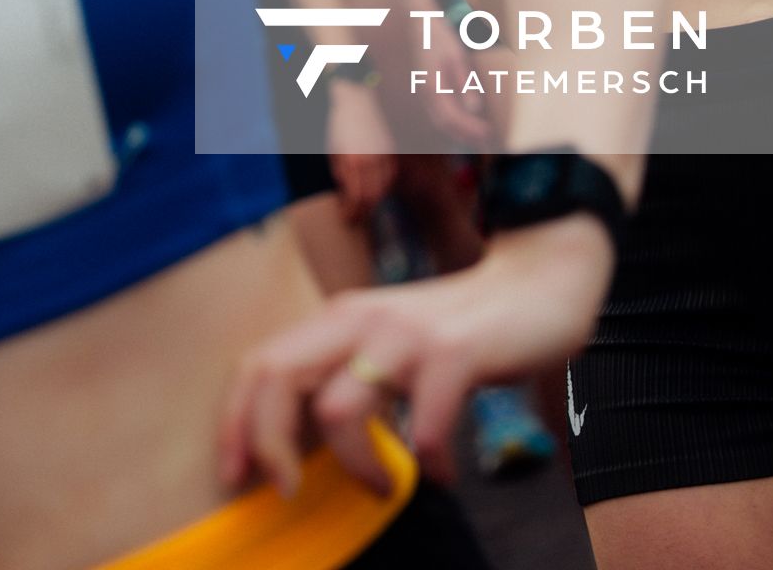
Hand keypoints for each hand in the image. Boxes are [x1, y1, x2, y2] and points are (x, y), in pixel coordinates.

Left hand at [218, 211, 614, 494]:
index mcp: (339, 318)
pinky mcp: (455, 354)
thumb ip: (346, 376)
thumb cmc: (457, 331)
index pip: (260, 362)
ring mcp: (408, 335)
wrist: (536, 284)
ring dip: (356, 467)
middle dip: (269, 444)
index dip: (236, 422)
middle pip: (279, 375)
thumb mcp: (388, 344)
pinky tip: (443, 473)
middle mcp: (363, 318)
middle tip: (290, 489)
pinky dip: (429, 465)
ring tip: (385, 487)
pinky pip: (423, 428)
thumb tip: (297, 447)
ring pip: (340, 409)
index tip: (237, 476)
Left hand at [325, 81, 396, 222]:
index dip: (350, 212)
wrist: (356, 100)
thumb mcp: (333, 151)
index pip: (354, 198)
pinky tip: (378, 193)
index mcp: (352, 161)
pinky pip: (390, 176)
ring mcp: (382, 155)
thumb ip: (341, 174)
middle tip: (354, 220)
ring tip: (365, 211)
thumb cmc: (339, 126)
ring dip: (374, 204)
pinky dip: (384, 188)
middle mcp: (370, 160)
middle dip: (362, 213)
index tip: (345, 218)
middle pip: (370, 198)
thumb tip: (346, 193)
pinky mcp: (389, 150)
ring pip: (382, 189)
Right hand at [418, 19, 492, 145]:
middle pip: (446, 125)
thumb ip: (464, 81)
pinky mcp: (430, 92)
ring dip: (461, 133)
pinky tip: (469, 123)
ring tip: (482, 139)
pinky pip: (441, 114)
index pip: (452, 118)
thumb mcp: (456, 56)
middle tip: (489, 142)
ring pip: (442, 122)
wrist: (421, 26)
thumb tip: (474, 108)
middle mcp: (427, 96)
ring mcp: (426, 95)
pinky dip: (455, 123)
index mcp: (432, 88)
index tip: (488, 133)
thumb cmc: (440, 38)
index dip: (470, 129)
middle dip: (467, 136)